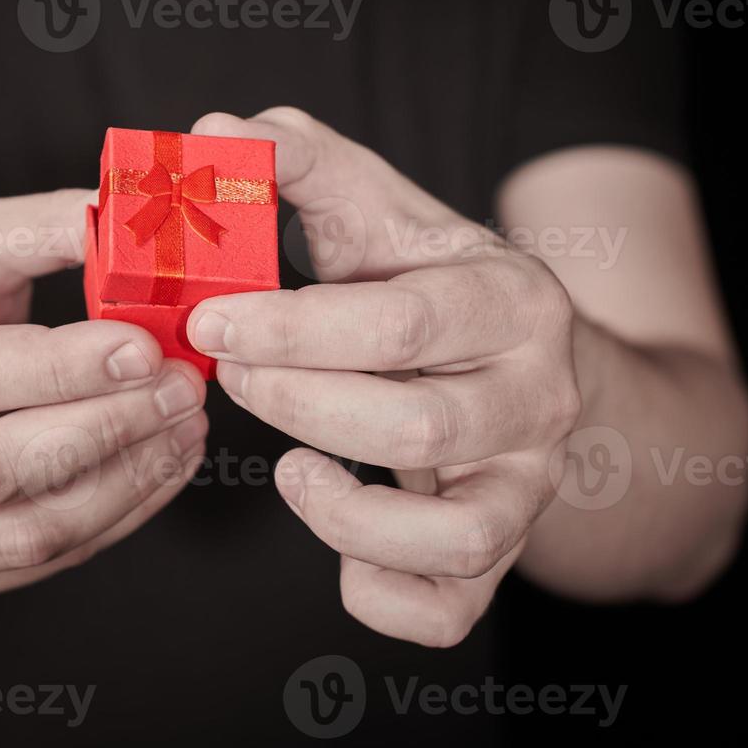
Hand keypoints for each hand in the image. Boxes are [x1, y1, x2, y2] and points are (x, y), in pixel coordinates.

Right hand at [0, 189, 207, 603]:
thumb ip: (33, 230)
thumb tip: (119, 214)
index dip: (59, 368)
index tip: (143, 347)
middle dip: (109, 426)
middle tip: (181, 385)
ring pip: (29, 530)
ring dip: (128, 478)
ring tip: (185, 423)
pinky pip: (45, 563)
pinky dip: (121, 515)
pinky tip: (161, 464)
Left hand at [186, 109, 581, 646]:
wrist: (519, 355)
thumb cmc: (423, 277)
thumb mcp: (375, 208)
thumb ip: (299, 163)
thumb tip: (214, 134)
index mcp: (510, 298)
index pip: (399, 325)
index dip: (291, 331)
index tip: (209, 320)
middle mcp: (538, 395)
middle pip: (419, 429)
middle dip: (299, 405)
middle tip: (231, 375)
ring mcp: (530, 482)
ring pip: (458, 536)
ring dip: (344, 514)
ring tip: (288, 466)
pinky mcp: (503, 549)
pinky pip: (454, 613)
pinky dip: (383, 596)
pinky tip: (334, 535)